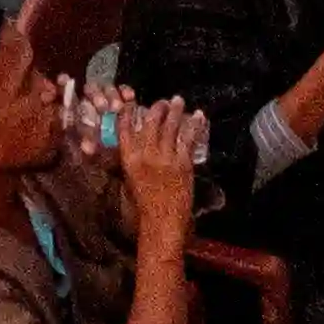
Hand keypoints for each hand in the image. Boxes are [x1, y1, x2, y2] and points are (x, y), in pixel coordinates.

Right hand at [112, 95, 203, 241]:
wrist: (162, 222)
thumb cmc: (143, 207)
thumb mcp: (130, 182)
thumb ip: (132, 162)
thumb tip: (137, 146)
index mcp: (128, 159)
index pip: (125, 129)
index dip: (128, 113)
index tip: (131, 102)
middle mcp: (146, 154)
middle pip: (150, 122)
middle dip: (157, 108)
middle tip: (163, 102)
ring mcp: (165, 157)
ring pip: (170, 127)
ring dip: (175, 111)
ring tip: (179, 101)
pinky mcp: (183, 163)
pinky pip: (188, 139)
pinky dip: (194, 126)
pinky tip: (199, 116)